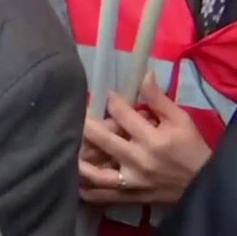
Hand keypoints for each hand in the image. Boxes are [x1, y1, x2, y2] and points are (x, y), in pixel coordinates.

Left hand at [79, 74, 212, 204]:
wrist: (203, 184)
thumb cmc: (192, 149)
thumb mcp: (181, 120)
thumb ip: (158, 99)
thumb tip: (144, 73)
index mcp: (153, 139)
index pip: (123, 115)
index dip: (112, 101)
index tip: (106, 95)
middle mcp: (139, 160)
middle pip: (102, 140)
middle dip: (86, 125)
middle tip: (75, 115)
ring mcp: (132, 181)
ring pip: (97, 173)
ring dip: (79, 161)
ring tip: (66, 147)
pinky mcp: (130, 197)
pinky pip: (103, 195)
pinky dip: (87, 189)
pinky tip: (73, 180)